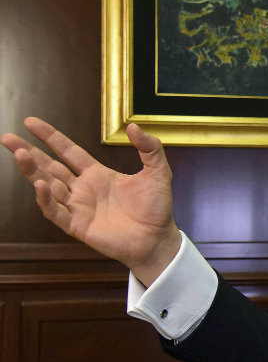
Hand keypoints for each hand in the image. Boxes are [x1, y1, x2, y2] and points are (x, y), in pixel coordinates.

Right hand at [2, 117, 181, 284]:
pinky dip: (46, 199)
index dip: (50, 137)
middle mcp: (83, 189)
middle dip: (28, 152)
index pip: (68, 151)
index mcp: (97, 174)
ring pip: (47, 186)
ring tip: (20, 153)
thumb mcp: (158, 172)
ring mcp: (78, 207)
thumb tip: (133, 126)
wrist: (158, 239)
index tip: (31, 122)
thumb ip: (149, 148)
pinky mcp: (77, 226)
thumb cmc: (157, 208)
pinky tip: (40, 184)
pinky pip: (56, 211)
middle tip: (7, 138)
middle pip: (49, 167)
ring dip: (32, 171)